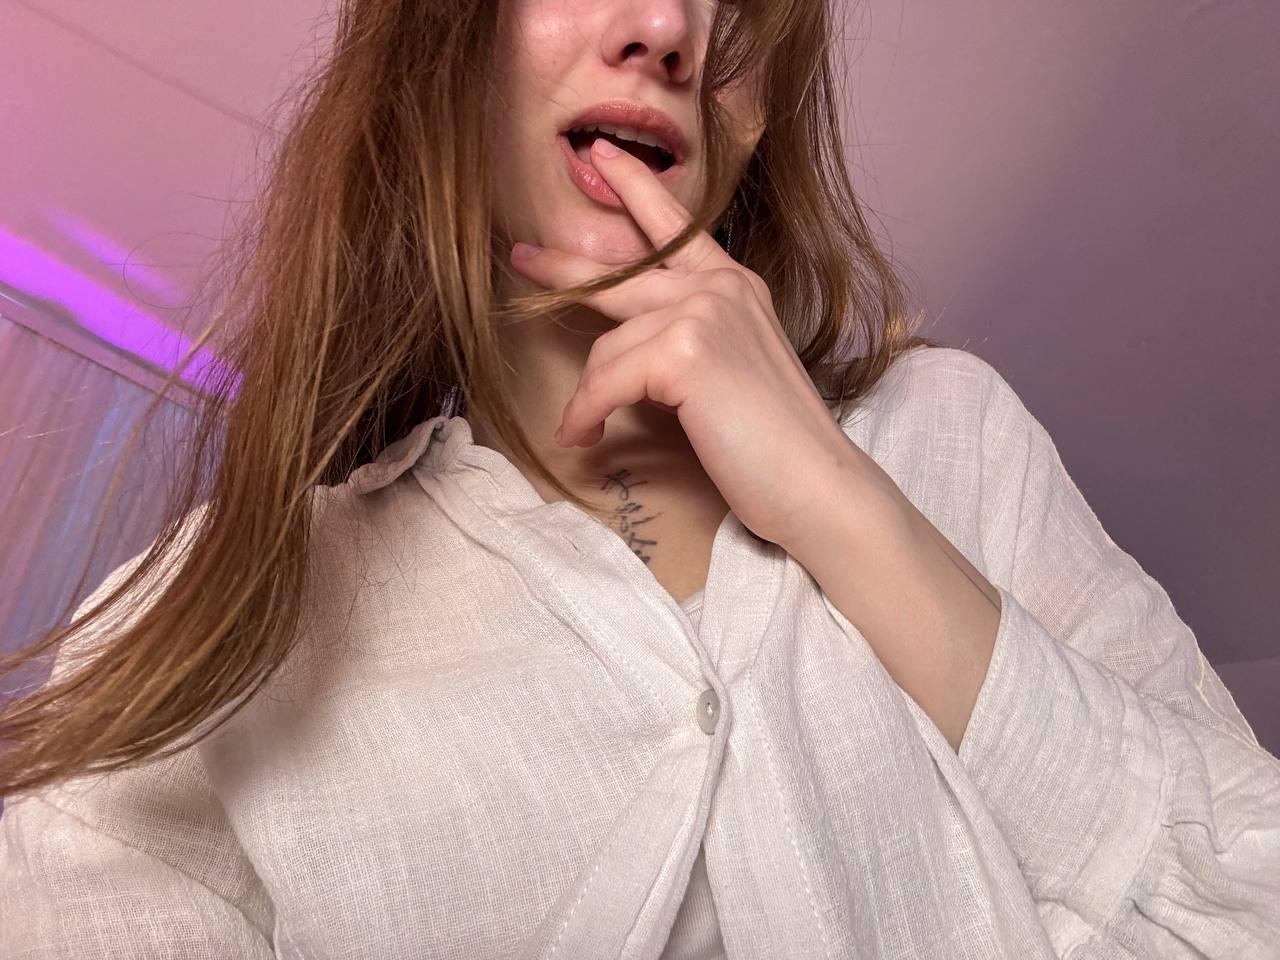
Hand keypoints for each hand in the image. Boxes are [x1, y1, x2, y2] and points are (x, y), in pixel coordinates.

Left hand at [508, 136, 861, 549]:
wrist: (814, 483)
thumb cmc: (773, 443)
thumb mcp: (731, 371)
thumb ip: (691, 338)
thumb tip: (630, 345)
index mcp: (735, 285)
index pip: (677, 227)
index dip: (636, 188)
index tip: (604, 157)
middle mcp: (720, 286)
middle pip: (621, 272)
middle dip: (564, 267)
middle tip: (523, 257)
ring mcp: (704, 313)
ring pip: (608, 346)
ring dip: (589, 396)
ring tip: (584, 429)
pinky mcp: (685, 352)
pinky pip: (605, 381)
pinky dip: (587, 414)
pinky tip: (584, 437)